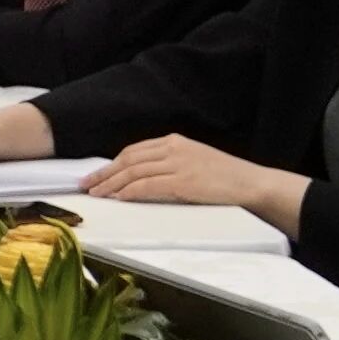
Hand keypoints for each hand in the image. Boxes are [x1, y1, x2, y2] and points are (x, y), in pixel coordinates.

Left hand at [82, 135, 306, 227]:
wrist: (251, 184)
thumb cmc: (225, 178)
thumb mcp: (194, 163)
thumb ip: (169, 166)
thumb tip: (142, 179)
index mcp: (174, 141)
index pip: (134, 151)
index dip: (112, 164)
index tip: (97, 175)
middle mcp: (173, 148)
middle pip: (128, 159)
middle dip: (105, 173)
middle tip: (87, 185)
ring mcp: (177, 164)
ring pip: (133, 172)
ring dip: (112, 185)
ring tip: (97, 194)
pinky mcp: (182, 181)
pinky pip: (147, 186)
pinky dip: (129, 192)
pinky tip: (118, 198)